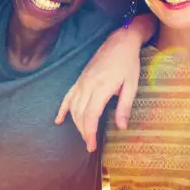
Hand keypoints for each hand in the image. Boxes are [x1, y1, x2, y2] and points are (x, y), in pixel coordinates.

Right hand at [55, 24, 143, 151]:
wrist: (119, 42)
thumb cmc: (128, 64)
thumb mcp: (132, 85)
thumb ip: (124, 107)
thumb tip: (121, 127)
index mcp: (101, 87)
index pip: (90, 115)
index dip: (89, 133)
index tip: (92, 146)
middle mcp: (88, 85)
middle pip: (79, 113)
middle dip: (83, 132)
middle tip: (90, 146)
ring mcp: (82, 81)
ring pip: (73, 107)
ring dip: (76, 123)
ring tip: (83, 136)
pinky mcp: (80, 79)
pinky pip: (68, 96)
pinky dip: (62, 109)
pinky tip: (58, 119)